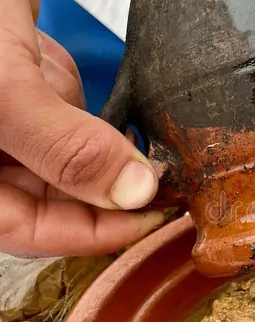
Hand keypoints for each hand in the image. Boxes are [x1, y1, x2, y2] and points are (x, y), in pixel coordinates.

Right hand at [0, 0, 162, 256]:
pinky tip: (107, 107)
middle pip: (54, 204)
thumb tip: (132, 193)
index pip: (31, 230)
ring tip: (145, 146)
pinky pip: (72, 123)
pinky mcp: (27, 96)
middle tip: (172, 182)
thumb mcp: (4, 90)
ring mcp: (7, 130)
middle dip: (109, 192)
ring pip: (70, 166)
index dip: (94, 232)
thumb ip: (65, 147)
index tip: (156, 215)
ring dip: (108, 158)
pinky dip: (95, 118)